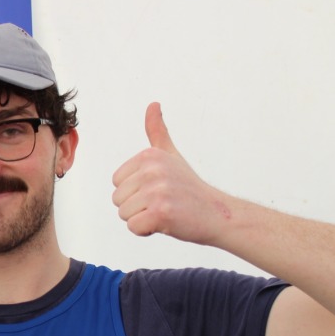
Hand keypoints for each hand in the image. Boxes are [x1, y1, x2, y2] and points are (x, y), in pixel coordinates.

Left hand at [111, 103, 231, 244]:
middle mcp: (152, 169)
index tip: (159, 190)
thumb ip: (157, 132)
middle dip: (137, 207)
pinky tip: (167, 223)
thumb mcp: (171, 155)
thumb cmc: (189, 188)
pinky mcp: (161, 212)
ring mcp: (157, 190)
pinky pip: (134, 227)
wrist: (217, 214)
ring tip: (166, 212)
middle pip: (117, 199)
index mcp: (148, 155)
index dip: (135, 192)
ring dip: (142, 219)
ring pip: (124, 214)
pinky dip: (147, 231)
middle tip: (163, 203)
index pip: (117, 182)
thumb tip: (153, 104)